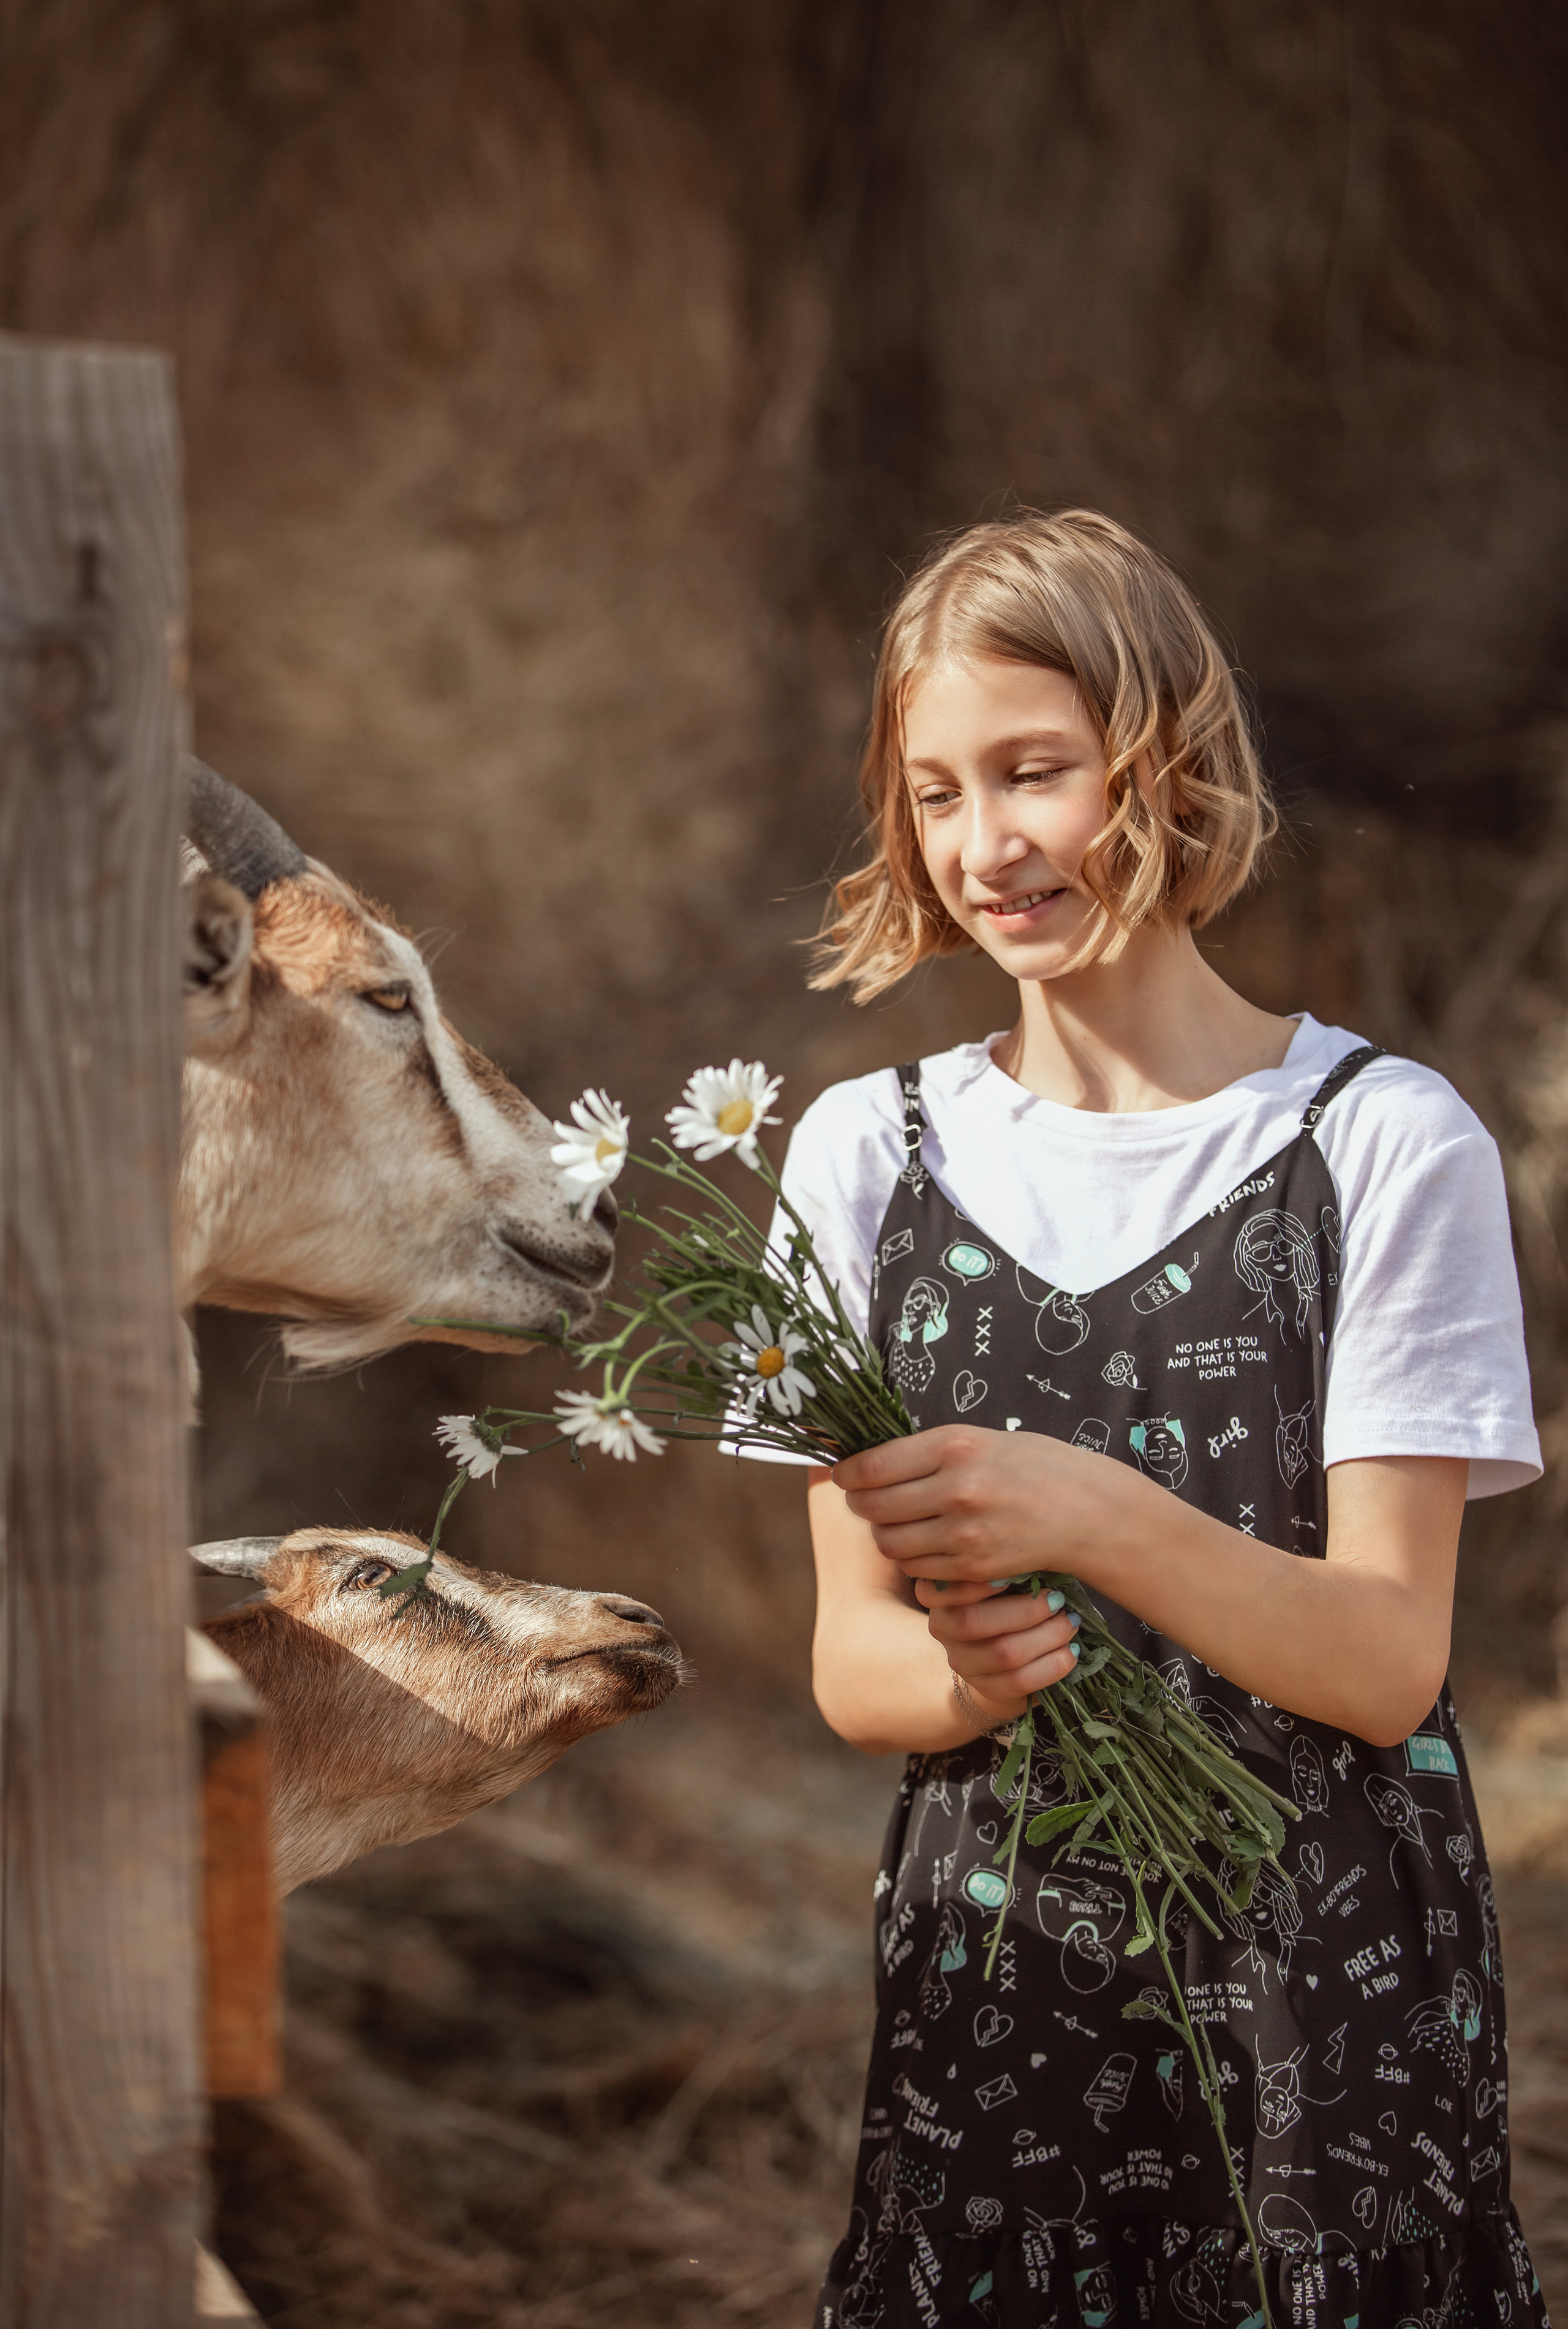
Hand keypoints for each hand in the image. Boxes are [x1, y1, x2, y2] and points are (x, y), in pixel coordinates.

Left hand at [833, 1424, 1139, 1585]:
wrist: (1085, 1510)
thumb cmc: (1032, 1465)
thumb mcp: (979, 1438)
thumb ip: (927, 1451)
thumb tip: (868, 1461)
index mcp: (954, 1446)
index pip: (873, 1466)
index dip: (847, 1474)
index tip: (844, 1475)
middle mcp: (957, 1489)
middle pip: (874, 1507)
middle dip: (859, 1505)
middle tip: (864, 1499)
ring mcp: (965, 1533)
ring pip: (890, 1542)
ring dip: (884, 1533)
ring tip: (897, 1521)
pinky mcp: (974, 1567)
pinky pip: (918, 1568)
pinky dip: (912, 1558)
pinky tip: (926, 1543)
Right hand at [915, 1576, 1081, 1718]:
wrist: (1004, 1658)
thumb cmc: (1008, 1601)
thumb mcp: (1000, 1582)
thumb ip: (1006, 1567)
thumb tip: (1037, 1554)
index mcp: (940, 1598)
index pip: (937, 1591)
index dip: (973, 1584)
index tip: (1011, 1576)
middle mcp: (943, 1630)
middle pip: (974, 1622)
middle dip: (1026, 1610)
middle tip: (1058, 1600)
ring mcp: (962, 1663)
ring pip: (1003, 1654)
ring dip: (1046, 1636)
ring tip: (1069, 1624)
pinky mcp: (987, 1689)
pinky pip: (1020, 1682)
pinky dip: (1052, 1665)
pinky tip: (1070, 1652)